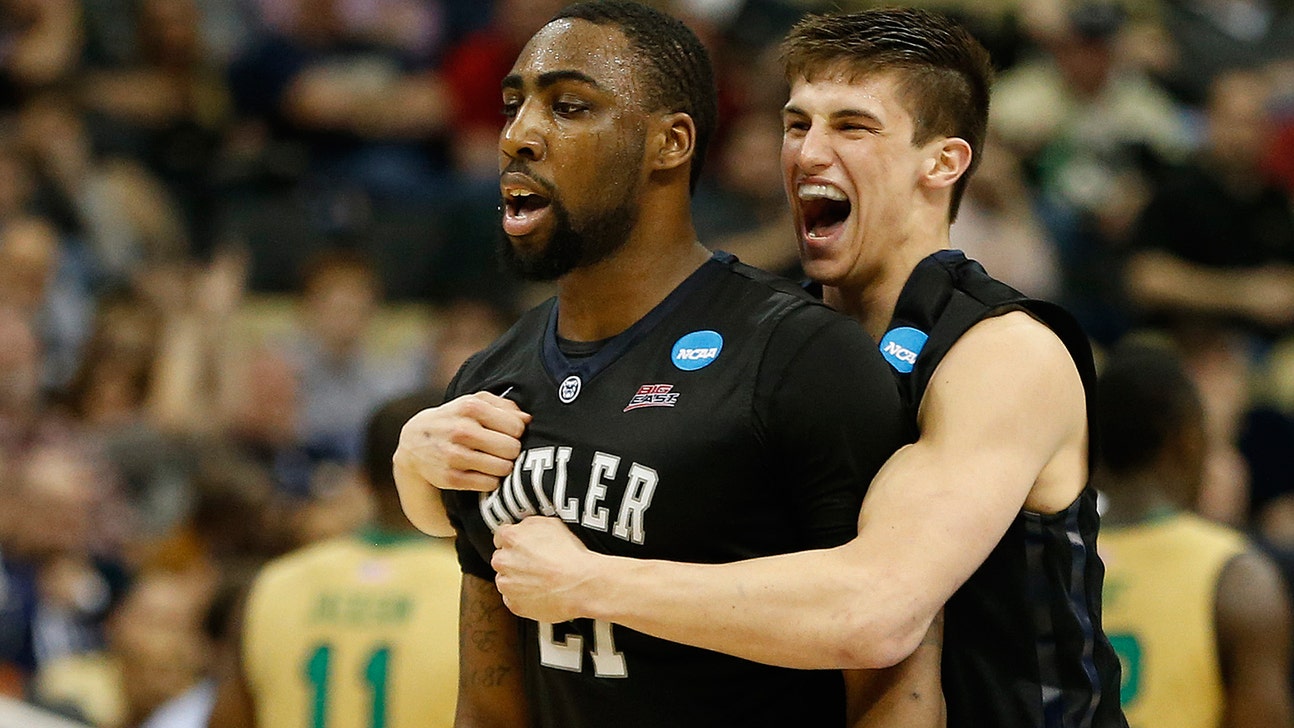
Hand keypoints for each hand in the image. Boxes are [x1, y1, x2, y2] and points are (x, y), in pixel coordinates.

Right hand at [392, 392, 530, 534]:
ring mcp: (454, 455)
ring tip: (495, 461)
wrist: (415, 441)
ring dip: (503, 466)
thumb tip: (528, 420)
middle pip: (512, 448)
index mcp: (470, 407)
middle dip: (511, 450)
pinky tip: (483, 472)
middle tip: (502, 450)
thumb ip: (504, 406)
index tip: (508, 434)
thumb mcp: (474, 402)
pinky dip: (491, 480)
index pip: (516, 427)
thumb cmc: (454, 418)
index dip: (517, 432)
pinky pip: (489, 484)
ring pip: (503, 468)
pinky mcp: (450, 478)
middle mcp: (462, 430)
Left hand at [493, 516, 597, 622]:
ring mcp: (507, 584)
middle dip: (514, 560)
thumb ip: (529, 525)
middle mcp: (503, 561)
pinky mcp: (514, 604)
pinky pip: (513, 599)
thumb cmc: (570, 557)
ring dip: (518, 579)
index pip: (501, 535)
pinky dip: (523, 596)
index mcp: (511, 538)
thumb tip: (524, 527)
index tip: (522, 545)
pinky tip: (540, 591)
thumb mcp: (552, 524)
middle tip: (536, 562)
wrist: (581, 585)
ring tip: (541, 578)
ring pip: (506, 580)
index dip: (515, 540)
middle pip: (502, 558)